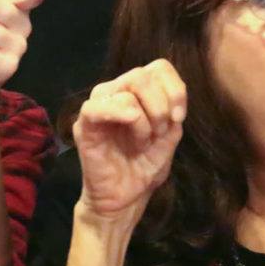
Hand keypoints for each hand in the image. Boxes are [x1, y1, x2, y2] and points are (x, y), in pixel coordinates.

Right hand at [73, 60, 185, 220]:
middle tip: (160, 133)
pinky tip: (132, 129)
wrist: (126, 198)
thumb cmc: (144, 165)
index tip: (179, 118)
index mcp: (135, 91)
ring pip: (127, 90)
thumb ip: (171, 110)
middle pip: (142, 75)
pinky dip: (122, 115)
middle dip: (161, 106)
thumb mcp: (169, 135)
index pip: (158, 67)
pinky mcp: (84, 125)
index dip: (175, 89)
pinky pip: (97, 107)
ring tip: (142, 142)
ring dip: (145, 120)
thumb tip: (170, 99)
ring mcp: (98, 106)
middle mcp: (114, 92)